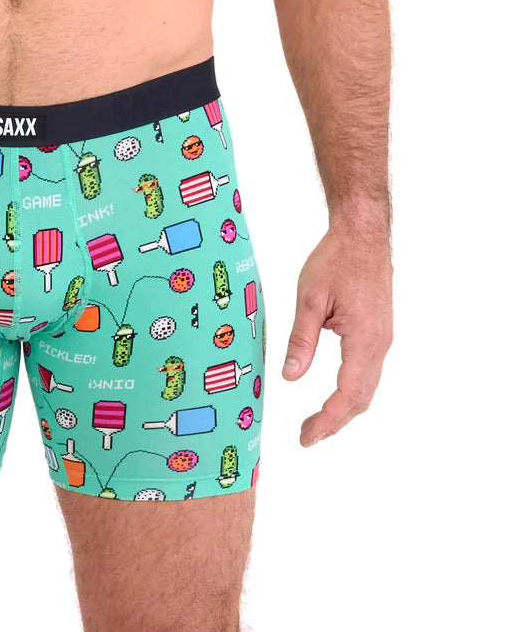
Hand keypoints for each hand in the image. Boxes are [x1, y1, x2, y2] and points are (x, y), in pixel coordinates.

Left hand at [282, 225, 392, 445]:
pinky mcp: (380, 332)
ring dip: (345, 409)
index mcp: (363, 338)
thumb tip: (289, 377)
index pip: (347, 394)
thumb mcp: (309, 298)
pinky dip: (353, 391)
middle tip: (308, 436)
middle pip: (361, 398)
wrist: (363, 235)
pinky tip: (336, 394)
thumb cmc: (336, 260)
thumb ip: (301, 340)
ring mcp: (383, 339)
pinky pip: (369, 372)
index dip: (327, 420)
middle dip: (335, 422)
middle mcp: (379, 344)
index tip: (307, 437)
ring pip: (368, 387)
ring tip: (319, 422)